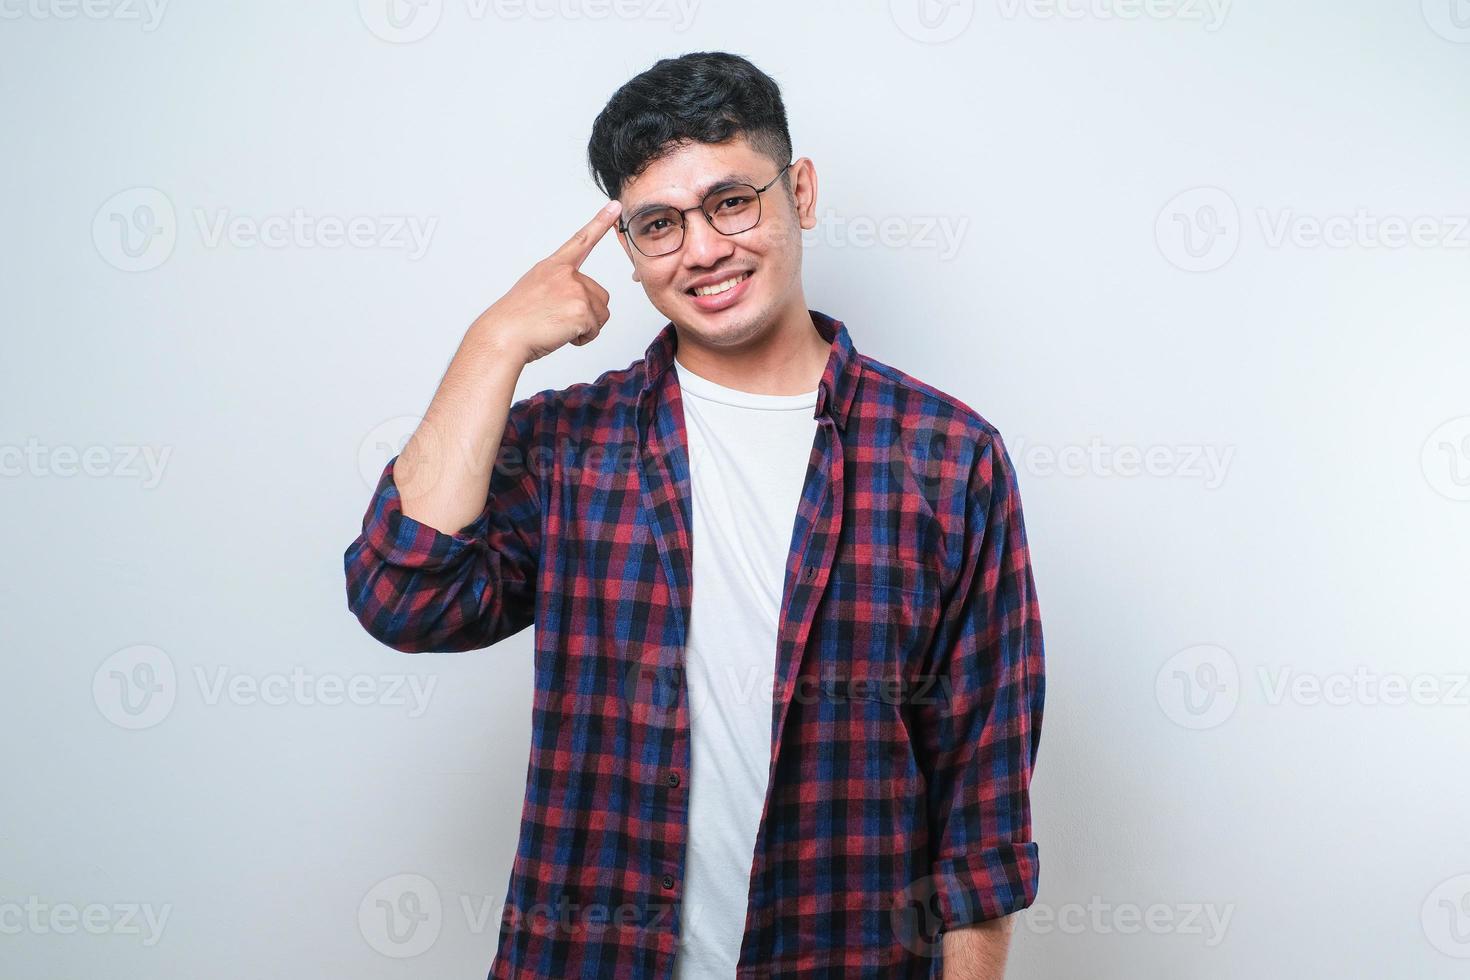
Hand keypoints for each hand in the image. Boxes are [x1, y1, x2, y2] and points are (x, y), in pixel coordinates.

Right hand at [473, 200, 622, 364]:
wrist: (504, 336)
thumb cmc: (515, 321)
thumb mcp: (534, 292)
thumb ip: (558, 288)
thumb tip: (578, 302)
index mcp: (552, 267)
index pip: (580, 241)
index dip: (600, 223)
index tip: (615, 206)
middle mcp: (565, 274)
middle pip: (600, 295)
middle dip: (586, 314)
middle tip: (557, 320)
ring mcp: (574, 289)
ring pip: (601, 313)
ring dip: (585, 327)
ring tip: (557, 327)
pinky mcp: (581, 309)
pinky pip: (595, 329)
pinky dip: (582, 338)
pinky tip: (561, 335)